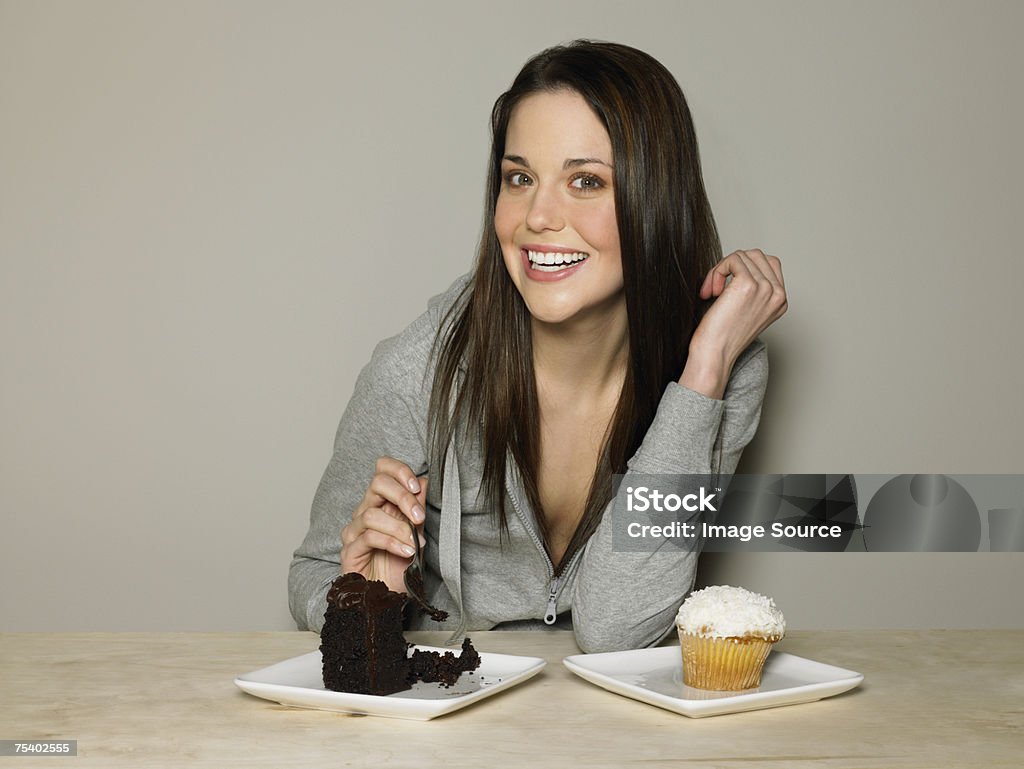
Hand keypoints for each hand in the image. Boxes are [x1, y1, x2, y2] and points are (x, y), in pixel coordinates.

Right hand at [340, 456, 428, 593]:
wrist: (386, 598)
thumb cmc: (399, 566)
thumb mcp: (416, 534)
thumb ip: (416, 508)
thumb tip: (424, 481)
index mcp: (380, 503)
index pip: (382, 471)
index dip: (399, 471)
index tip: (417, 486)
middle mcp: (364, 512)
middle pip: (376, 483)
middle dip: (402, 497)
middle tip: (419, 516)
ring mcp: (354, 531)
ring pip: (372, 514)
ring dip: (399, 528)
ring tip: (415, 543)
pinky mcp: (349, 551)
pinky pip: (369, 538)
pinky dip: (392, 543)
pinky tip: (406, 552)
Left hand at [680, 249, 786, 398]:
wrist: (714, 355)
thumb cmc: (723, 337)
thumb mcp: (746, 310)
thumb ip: (753, 289)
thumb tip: (739, 263)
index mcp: (780, 300)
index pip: (769, 263)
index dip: (744, 268)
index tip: (725, 288)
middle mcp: (778, 294)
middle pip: (756, 255)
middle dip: (731, 266)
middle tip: (715, 288)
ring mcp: (766, 288)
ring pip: (743, 255)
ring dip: (721, 269)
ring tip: (711, 291)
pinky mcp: (748, 285)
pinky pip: (733, 259)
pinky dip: (717, 271)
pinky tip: (710, 292)